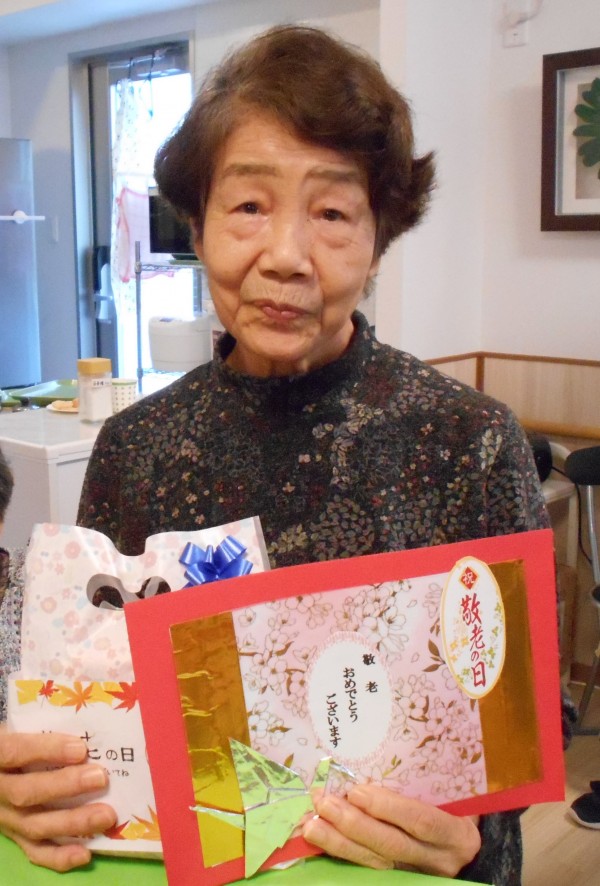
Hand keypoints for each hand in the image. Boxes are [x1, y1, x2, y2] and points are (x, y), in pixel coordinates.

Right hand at [0, 727, 116, 871]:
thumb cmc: (16, 741)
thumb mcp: (18, 727)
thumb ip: (43, 727)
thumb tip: (88, 725)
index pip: (15, 752)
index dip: (47, 750)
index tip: (81, 748)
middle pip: (26, 793)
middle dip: (65, 786)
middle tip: (101, 778)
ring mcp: (4, 817)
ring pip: (33, 825)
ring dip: (72, 823)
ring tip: (106, 815)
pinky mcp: (14, 837)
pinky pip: (34, 852)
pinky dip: (59, 856)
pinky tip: (85, 853)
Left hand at [303, 783, 480, 876]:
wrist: (469, 850)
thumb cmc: (460, 810)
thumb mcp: (455, 795)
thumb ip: (429, 782)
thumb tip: (388, 751)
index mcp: (456, 834)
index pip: (422, 821)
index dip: (389, 807)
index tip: (358, 790)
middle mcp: (438, 859)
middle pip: (391, 845)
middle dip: (354, 824)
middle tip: (324, 803)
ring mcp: (417, 873)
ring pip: (374, 862)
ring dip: (339, 842)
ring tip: (312, 824)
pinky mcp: (399, 879)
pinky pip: (367, 868)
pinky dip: (342, 852)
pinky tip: (321, 839)